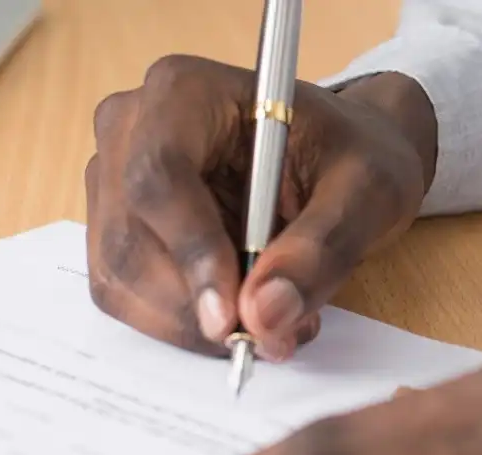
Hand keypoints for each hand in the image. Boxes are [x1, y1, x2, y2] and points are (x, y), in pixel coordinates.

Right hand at [86, 55, 436, 359]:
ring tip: (274, 322)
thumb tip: (266, 315)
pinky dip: (182, 323)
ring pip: (120, 277)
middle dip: (195, 305)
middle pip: (131, 238)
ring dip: (191, 323)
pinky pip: (127, 294)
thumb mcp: (368, 192)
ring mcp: (113, 180)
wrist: (341, 158)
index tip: (231, 319)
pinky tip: (244, 314)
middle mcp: (131, 129)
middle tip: (271, 336)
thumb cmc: (353, 156)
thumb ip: (322, 248)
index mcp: (185, 91)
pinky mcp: (117, 228)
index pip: (159, 175)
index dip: (190, 251)